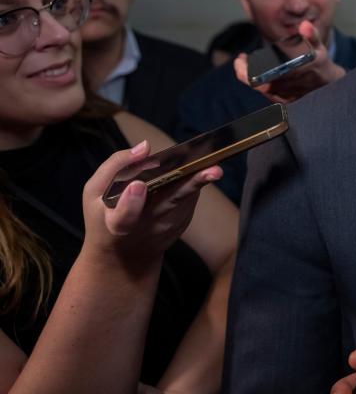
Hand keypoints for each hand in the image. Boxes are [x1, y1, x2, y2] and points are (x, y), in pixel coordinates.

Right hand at [81, 140, 221, 271]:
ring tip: (214, 168)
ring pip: (187, 197)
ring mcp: (168, 226)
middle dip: (191, 184)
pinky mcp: (182, 222)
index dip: (130, 202)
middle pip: (170, 202)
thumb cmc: (105, 216)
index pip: (124, 215)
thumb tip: (144, 146)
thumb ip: (115, 166)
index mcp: (117, 222)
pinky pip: (189, 196)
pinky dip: (193, 182)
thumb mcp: (94, 193)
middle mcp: (147, 226)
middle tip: (213, 171)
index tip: (137, 186)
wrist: (124, 256)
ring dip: (201, 181)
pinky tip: (198, 170)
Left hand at [234, 20, 345, 103]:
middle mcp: (287, 90)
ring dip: (251, 78)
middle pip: (257, 86)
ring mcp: (285, 97)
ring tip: (246, 65)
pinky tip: (257, 75)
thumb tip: (304, 25)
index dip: (245, 72)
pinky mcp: (286, 102)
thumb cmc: (322, 64)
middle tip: (241, 61)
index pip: (260, 80)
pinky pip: (268, 95)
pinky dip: (260, 85)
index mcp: (292, 76)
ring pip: (261, 90)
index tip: (241, 59)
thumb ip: (311, 36)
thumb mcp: (319, 48)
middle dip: (244, 73)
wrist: (331, 84)